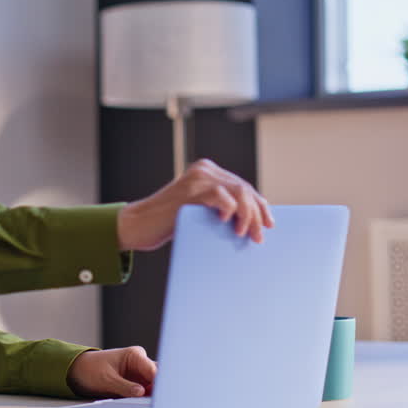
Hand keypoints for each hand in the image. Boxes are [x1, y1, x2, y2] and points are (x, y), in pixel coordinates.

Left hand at [67, 346, 157, 398]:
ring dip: (154, 397)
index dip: (159, 383)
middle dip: (160, 390)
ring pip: (155, 387)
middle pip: (158, 377)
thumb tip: (142, 393)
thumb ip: (124, 387)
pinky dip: (148, 400)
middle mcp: (141, 364)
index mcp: (135, 355)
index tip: (161, 396)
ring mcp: (141, 375)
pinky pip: (148, 394)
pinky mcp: (138, 385)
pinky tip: (147, 407)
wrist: (80, 372)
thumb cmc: (91, 369)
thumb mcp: (106, 380)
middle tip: (159, 404)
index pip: (153, 370)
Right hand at [116, 158, 273, 250]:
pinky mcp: (189, 190)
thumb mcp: (199, 211)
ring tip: (244, 233)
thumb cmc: (168, 223)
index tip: (269, 224)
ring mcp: (197, 179)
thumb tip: (252, 223)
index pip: (243, 187)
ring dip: (247, 215)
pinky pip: (220, 197)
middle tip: (259, 236)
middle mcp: (204, 171)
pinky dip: (228, 210)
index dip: (260, 205)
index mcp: (208, 172)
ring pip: (237, 192)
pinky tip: (226, 223)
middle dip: (257, 214)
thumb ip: (219, 207)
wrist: (139, 225)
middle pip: (244, 189)